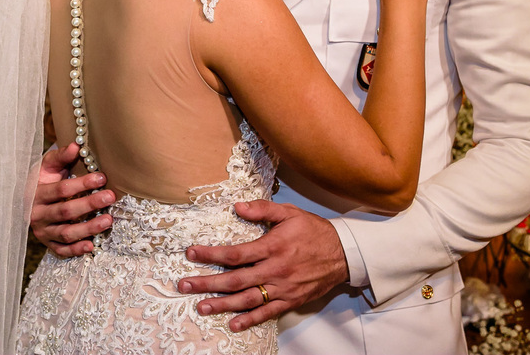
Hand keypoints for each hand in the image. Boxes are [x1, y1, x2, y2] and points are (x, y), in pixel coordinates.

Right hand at [30, 143, 113, 256]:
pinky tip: (92, 246)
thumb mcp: (48, 165)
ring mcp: (42, 231)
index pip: (60, 189)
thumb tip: (76, 146)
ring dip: (88, 228)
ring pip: (66, 233)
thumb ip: (62, 156)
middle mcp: (37, 214)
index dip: (81, 184)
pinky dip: (76, 250)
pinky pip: (62, 250)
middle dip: (89, 204)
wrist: (30, 198)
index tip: (101, 177)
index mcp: (36, 193)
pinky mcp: (48, 243)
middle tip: (110, 197)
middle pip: (65, 211)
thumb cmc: (43, 179)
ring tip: (108, 220)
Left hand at [178, 202, 348, 331]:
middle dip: (208, 283)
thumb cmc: (314, 231)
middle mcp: (274, 270)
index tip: (191, 254)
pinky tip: (234, 324)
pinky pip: (268, 312)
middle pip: (235, 280)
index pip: (235, 254)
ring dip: (223, 304)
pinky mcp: (291, 300)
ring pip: (247, 299)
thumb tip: (237, 207)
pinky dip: (250, 320)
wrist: (344, 254)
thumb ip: (262, 209)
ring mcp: (282, 288)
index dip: (211, 255)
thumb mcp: (290, 213)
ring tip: (202, 307)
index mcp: (272, 247)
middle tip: (185, 285)